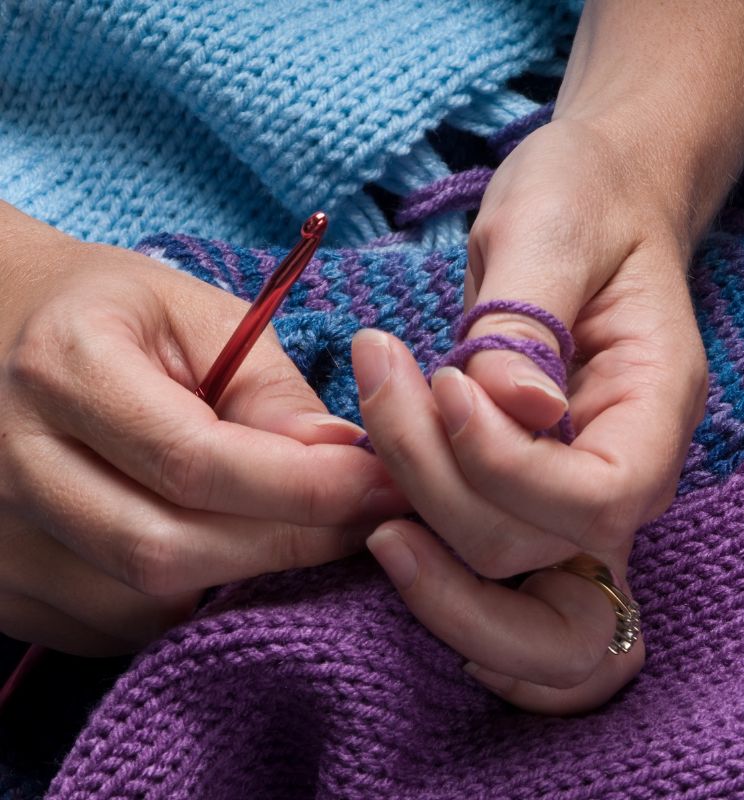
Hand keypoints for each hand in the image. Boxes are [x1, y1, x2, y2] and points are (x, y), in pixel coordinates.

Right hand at [0, 204, 404, 654]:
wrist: (9, 336)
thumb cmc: (116, 315)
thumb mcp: (200, 317)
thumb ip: (269, 389)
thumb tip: (340, 459)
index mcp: (65, 368)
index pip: (195, 461)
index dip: (304, 488)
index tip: (379, 487)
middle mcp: (11, 461)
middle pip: (166, 549)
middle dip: (288, 545)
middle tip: (361, 520)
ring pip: (142, 603)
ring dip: (241, 575)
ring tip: (291, 526)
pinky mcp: (2, 583)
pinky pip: (112, 627)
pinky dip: (185, 600)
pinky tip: (216, 547)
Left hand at [353, 117, 707, 712]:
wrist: (587, 210)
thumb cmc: (580, 203)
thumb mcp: (551, 232)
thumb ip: (526, 323)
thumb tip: (511, 411)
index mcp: (652, 408)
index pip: (594, 497)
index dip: (503, 463)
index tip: (446, 383)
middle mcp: (620, 475)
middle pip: (524, 548)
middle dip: (431, 482)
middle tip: (383, 374)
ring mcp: (567, 498)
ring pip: (491, 573)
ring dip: (412, 508)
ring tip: (377, 398)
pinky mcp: (517, 497)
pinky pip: (477, 568)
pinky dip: (421, 549)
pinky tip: (379, 486)